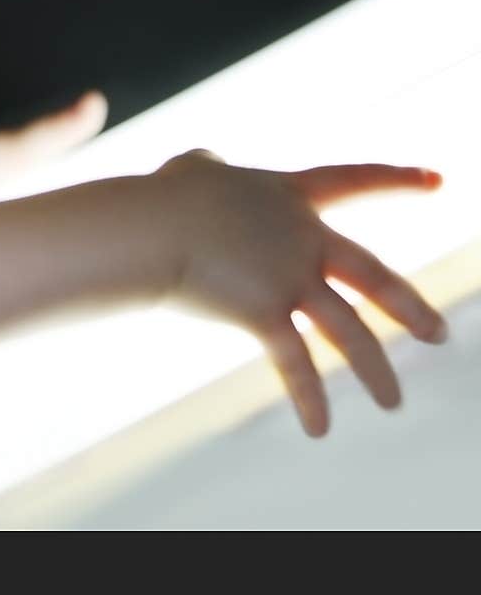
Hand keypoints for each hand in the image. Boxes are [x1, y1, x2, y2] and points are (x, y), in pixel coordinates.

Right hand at [151, 148, 447, 437]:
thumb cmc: (167, 195)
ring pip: (350, 330)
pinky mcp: (267, 312)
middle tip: (438, 334)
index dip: (396, 179)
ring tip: (392, 401)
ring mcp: (290, 276)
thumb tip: (206, 166)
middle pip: (373, 274)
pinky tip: (319, 428)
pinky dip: (309, 397)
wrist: (156, 224)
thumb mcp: (194, 167)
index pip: (353, 180)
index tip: (438, 182)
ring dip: (375, 369)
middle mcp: (304, 237)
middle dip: (409, 306)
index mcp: (291, 196)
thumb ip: (209, 165)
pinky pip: (295, 363)